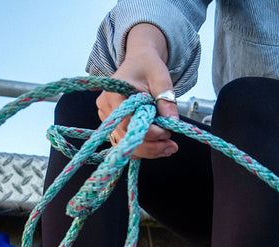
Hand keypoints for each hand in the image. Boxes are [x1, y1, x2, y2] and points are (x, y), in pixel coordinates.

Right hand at [96, 23, 179, 159]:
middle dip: (152, 146)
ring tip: (169, 148)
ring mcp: (108, 120)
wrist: (140, 63)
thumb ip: (166, 99)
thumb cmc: (147, 66)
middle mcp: (106, 109)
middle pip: (126, 138)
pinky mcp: (113, 128)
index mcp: (114, 94)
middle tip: (172, 146)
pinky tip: (159, 147)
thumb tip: (172, 122)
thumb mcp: (160, 78)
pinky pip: (127, 145)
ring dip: (149, 151)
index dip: (149, 133)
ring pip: (127, 145)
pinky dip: (143, 149)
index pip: (128, 123)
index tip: (167, 133)